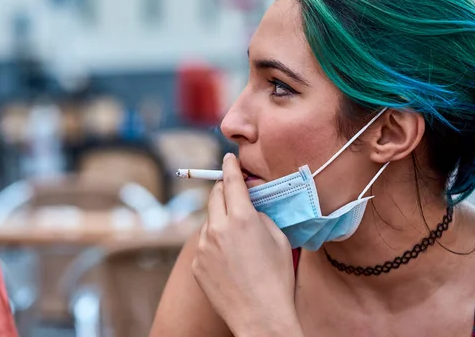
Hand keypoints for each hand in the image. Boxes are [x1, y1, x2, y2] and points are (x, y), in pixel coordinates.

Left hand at [192, 153, 301, 335]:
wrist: (260, 316)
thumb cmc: (277, 277)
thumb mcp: (277, 238)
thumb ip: (259, 216)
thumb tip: (248, 207)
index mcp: (242, 218)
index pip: (231, 182)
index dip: (230, 167)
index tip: (227, 158)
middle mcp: (218, 228)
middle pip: (214, 196)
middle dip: (222, 189)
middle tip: (231, 191)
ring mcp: (204, 247)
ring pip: (208, 221)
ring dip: (219, 220)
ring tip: (237, 241)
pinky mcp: (196, 263)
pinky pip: (204, 244)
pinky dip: (214, 243)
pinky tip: (229, 260)